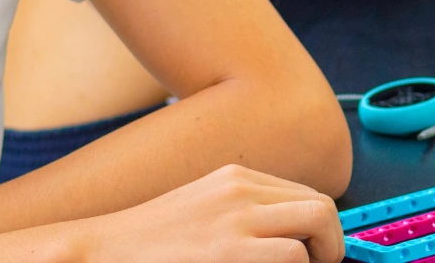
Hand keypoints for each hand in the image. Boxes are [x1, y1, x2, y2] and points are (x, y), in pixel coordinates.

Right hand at [75, 165, 343, 262]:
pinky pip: (292, 257)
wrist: (103, 251)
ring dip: (320, 257)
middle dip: (331, 243)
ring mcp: (237, 220)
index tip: (316, 253)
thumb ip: (244, 214)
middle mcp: (241, 190)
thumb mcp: (203, 210)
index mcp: (235, 178)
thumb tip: (291, 239)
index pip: (306, 196)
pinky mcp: (231, 253)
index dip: (320, 229)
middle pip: (322, 207)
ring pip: (317, 227)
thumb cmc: (150, 244)